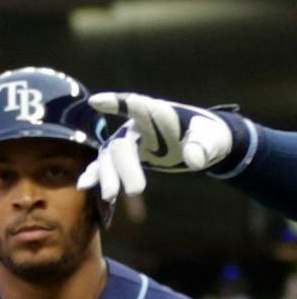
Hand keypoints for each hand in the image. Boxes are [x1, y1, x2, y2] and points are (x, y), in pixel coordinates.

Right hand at [77, 92, 236, 200]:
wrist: (202, 144)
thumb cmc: (208, 136)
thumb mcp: (212, 140)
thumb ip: (203, 146)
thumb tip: (193, 159)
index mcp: (158, 114)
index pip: (136, 105)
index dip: (115, 103)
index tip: (96, 101)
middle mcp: (137, 126)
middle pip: (122, 144)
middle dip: (125, 167)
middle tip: (136, 192)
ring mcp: (129, 141)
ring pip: (109, 157)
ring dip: (107, 176)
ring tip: (111, 196)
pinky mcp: (125, 157)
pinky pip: (106, 165)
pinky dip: (96, 175)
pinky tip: (85, 186)